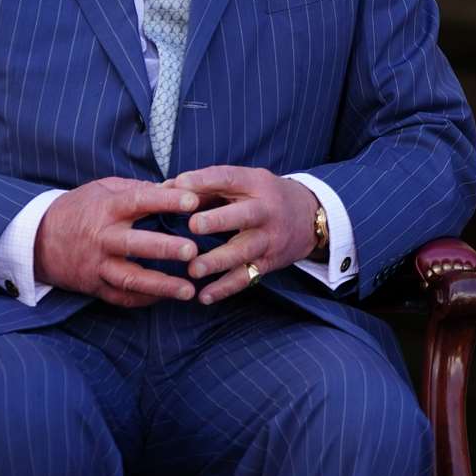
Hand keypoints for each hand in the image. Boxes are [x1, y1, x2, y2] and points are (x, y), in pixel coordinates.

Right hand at [34, 176, 200, 305]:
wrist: (36, 239)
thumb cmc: (79, 208)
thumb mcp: (103, 189)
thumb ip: (137, 188)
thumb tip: (174, 186)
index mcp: (107, 208)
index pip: (140, 201)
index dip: (167, 200)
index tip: (193, 201)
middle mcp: (102, 237)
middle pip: (135, 244)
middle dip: (165, 248)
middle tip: (192, 251)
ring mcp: (97, 265)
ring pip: (130, 278)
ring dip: (161, 285)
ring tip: (189, 290)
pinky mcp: (94, 286)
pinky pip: (121, 297)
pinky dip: (145, 299)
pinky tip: (168, 297)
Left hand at [166, 165, 318, 304]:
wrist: (311, 216)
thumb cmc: (264, 195)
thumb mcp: (245, 182)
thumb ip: (208, 186)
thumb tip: (164, 188)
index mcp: (256, 184)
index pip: (230, 178)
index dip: (205, 180)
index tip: (179, 184)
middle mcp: (266, 210)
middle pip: (244, 215)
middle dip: (219, 221)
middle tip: (193, 226)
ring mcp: (269, 238)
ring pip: (244, 251)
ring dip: (218, 261)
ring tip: (193, 270)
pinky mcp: (269, 262)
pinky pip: (246, 277)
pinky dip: (225, 289)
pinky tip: (204, 296)